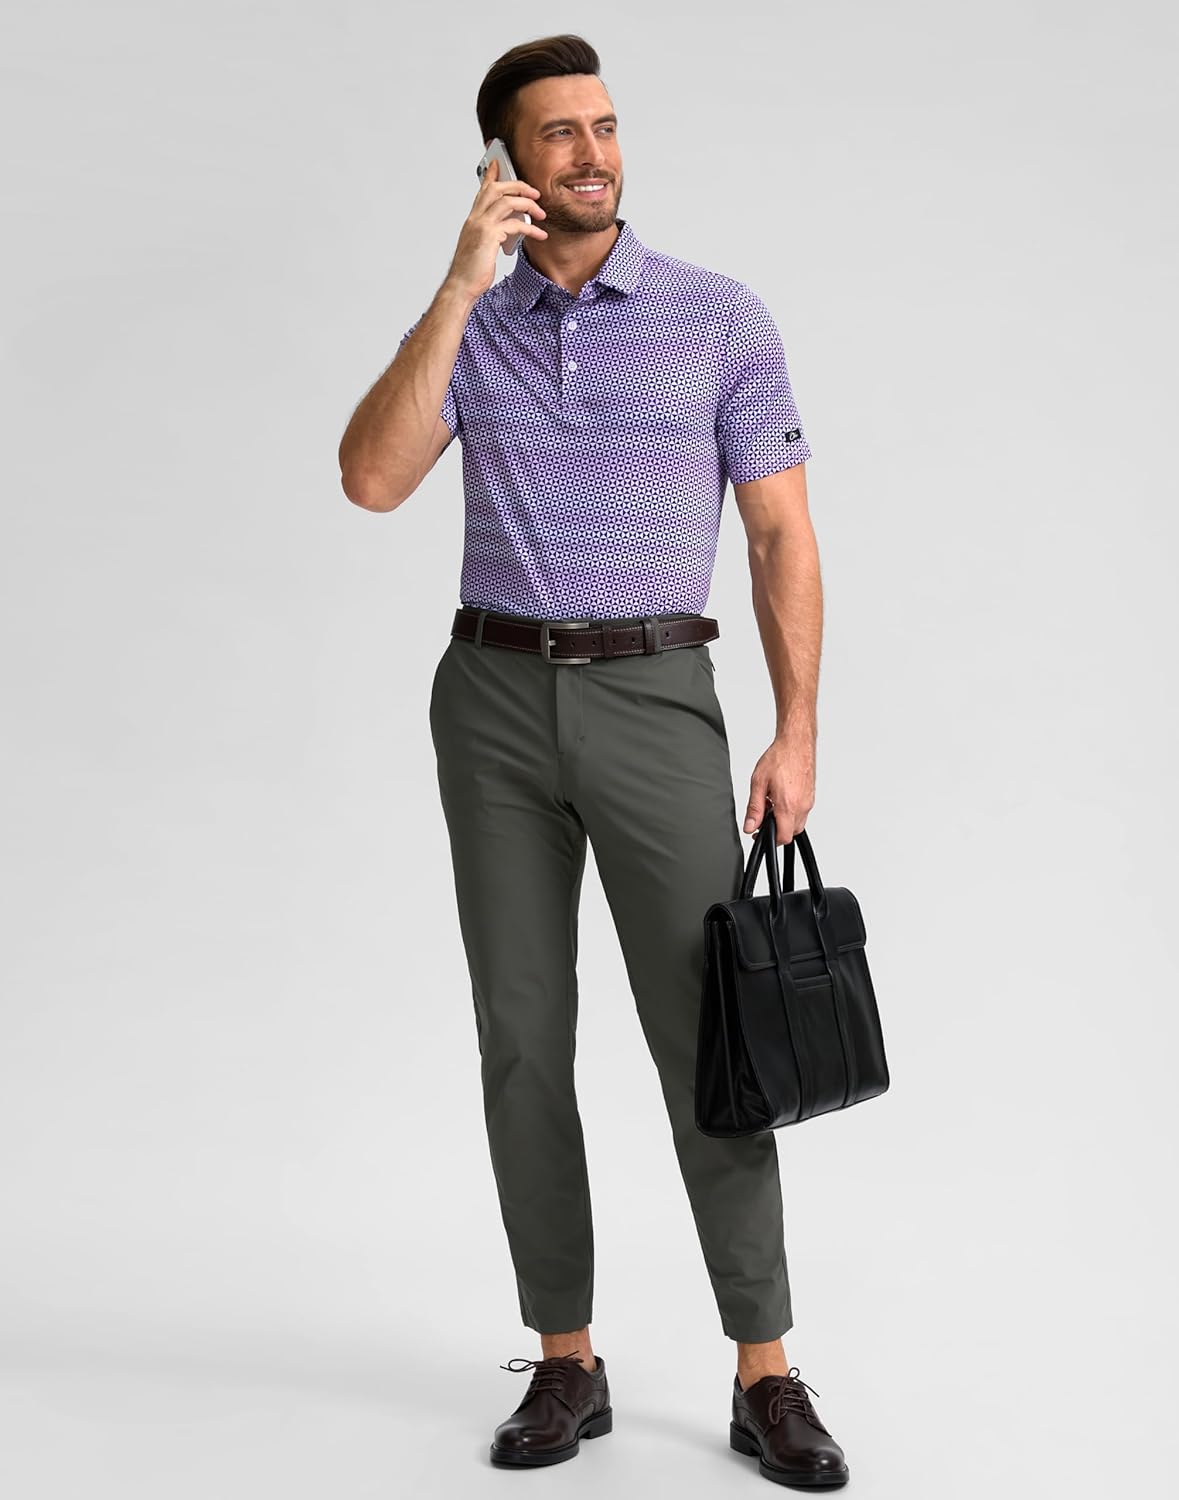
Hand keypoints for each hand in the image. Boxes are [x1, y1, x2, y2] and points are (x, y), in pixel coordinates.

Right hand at [444, 157, 549, 300]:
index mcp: (473, 219)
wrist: (462, 286)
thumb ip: (492, 233)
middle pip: (496, 189)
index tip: (498, 162)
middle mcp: (475, 218)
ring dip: (527, 204)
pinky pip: (515, 224)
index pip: (482, 190)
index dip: (491, 174)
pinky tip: (540, 235)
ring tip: (541, 213)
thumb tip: (508, 229)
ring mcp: (481, 226)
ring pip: (507, 201)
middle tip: (534, 192)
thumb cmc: (471, 271)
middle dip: (517, 186)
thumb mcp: (481, 247)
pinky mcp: (490, 236)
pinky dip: (530, 228)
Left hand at [742, 734, 814, 844]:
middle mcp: (802, 806)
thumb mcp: (758, 783)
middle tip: (764, 814)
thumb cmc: (780, 757)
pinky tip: (782, 797)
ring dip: (784, 819)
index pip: (783, 837)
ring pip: (797, 823)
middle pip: (791, 833)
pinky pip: (802, 812)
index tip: (760, 832)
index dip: (770, 839)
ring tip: (772, 803)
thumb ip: (754, 808)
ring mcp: (809, 802)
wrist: (796, 743)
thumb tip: (750, 826)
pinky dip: (791, 811)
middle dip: (777, 828)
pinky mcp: (811, 797)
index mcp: (788, 805)